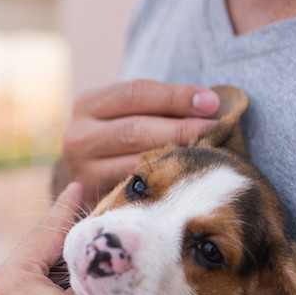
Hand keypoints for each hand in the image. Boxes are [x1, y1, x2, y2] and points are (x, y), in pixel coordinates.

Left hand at [0, 182, 140, 294]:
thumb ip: (88, 268)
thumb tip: (90, 252)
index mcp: (8, 283)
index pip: (45, 235)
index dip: (67, 208)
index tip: (77, 186)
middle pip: (31, 263)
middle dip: (59, 246)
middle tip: (85, 225)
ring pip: (25, 292)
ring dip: (51, 279)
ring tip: (80, 266)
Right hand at [55, 80, 218, 209]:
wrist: (86, 173)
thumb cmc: (119, 136)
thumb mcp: (127, 112)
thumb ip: (158, 106)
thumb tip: (210, 104)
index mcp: (87, 104)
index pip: (135, 94)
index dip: (176, 96)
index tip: (212, 102)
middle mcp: (79, 137)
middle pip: (135, 130)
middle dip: (181, 128)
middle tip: (216, 130)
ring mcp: (82, 171)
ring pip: (135, 163)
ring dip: (175, 158)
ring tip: (210, 154)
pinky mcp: (92, 200)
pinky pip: (134, 190)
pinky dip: (163, 184)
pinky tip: (187, 179)